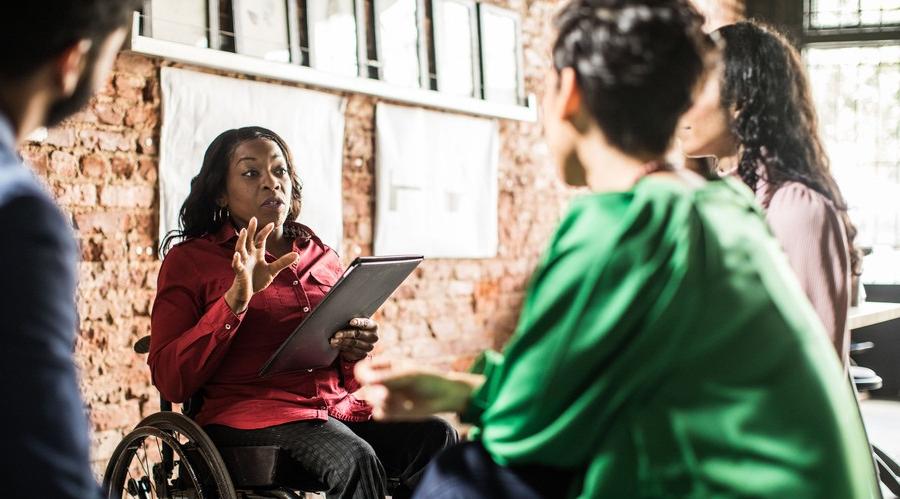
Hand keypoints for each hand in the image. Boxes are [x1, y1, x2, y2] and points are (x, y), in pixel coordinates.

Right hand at [224, 217, 298, 313]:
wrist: (247, 292)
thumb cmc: (257, 279)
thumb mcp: (273, 270)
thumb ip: (283, 262)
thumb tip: (296, 255)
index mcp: (256, 253)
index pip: (260, 239)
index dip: (265, 232)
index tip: (272, 224)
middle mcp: (248, 255)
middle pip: (249, 240)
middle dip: (250, 230)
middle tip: (253, 219)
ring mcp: (243, 262)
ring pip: (240, 249)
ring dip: (241, 240)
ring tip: (242, 231)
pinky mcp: (239, 272)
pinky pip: (237, 265)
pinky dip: (236, 260)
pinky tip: (237, 255)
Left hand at [331, 318, 378, 361]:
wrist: (362, 340)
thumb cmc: (357, 328)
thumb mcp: (358, 323)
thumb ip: (353, 321)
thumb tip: (341, 319)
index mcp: (374, 326)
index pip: (366, 323)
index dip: (359, 322)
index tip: (351, 322)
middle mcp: (373, 337)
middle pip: (358, 334)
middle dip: (346, 334)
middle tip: (336, 334)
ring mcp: (369, 347)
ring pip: (353, 344)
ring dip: (342, 342)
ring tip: (333, 340)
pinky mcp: (363, 354)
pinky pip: (351, 350)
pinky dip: (341, 347)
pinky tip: (335, 345)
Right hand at [354, 359, 482, 419]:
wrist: (445, 397)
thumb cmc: (429, 380)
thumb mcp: (409, 375)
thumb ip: (388, 378)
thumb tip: (366, 380)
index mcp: (386, 366)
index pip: (363, 368)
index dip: (362, 374)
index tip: (367, 379)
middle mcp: (383, 381)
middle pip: (365, 387)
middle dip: (374, 391)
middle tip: (386, 394)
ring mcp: (387, 396)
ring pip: (370, 401)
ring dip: (382, 402)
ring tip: (401, 401)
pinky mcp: (391, 411)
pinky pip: (378, 414)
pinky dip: (385, 413)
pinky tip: (400, 409)